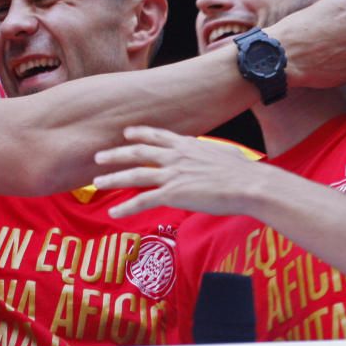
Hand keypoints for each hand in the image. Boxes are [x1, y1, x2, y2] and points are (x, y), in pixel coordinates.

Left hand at [94, 126, 267, 217]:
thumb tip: (213, 155)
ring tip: (96, 182)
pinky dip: (127, 207)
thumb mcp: (223, 153)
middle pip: (138, 153)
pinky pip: (143, 201)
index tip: (126, 133)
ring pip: (134, 175)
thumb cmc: (243, 172)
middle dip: (116, 154)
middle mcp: (175, 157)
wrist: (249, 184)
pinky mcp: (173, 194)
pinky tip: (114, 212)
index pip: (157, 135)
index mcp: (187, 145)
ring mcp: (172, 175)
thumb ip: (210, 153)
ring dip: (113, 178)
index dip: (139, 134)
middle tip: (98, 156)